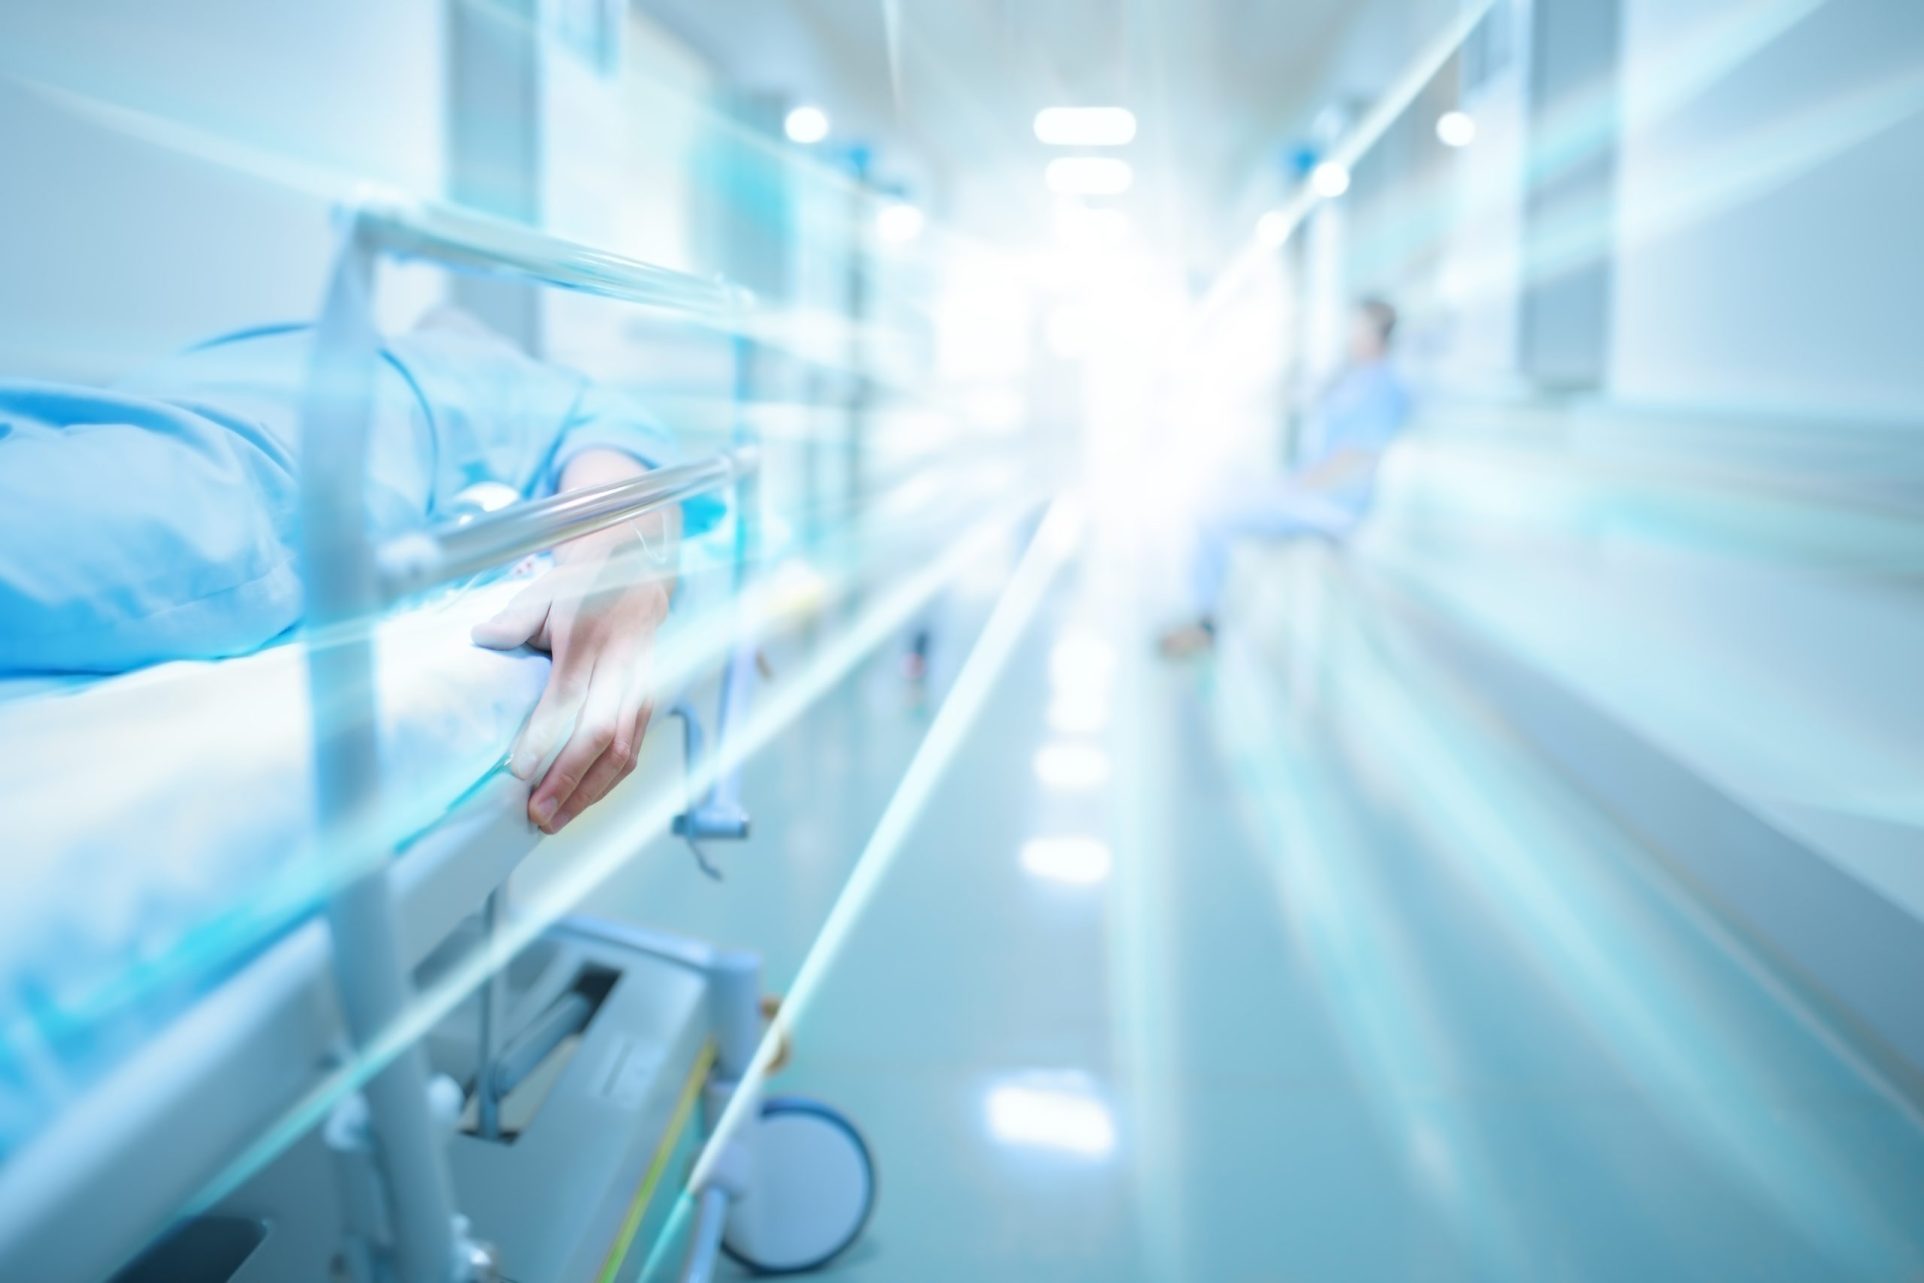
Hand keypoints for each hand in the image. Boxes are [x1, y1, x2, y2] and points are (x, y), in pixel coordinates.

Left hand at [472, 530, 669, 831]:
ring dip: (591, 791)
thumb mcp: (544, 590)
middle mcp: (621, 666)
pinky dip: (608, 781)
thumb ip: (515, 618)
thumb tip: (483, 638)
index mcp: (590, 638)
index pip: (567, 696)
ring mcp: (641, 686)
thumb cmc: (584, 585)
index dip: (545, 736)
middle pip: (600, 734)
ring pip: (623, 750)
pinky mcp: (649, 700)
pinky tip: (583, 801)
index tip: (519, 770)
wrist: (637, 569)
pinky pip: (633, 750)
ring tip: (557, 819)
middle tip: (538, 813)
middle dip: (569, 780)